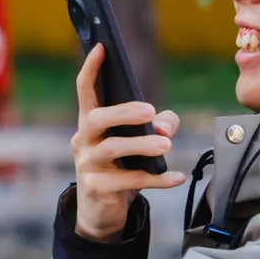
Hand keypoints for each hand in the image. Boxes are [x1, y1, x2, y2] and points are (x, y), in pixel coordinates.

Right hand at [71, 45, 185, 241]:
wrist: (101, 211)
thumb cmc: (119, 168)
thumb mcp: (136, 144)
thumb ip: (156, 127)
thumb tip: (165, 126)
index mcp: (90, 123)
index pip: (85, 90)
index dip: (92, 68)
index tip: (102, 47)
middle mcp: (84, 141)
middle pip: (97, 118)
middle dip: (123, 112)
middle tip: (150, 111)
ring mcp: (87, 165)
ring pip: (112, 149)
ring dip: (141, 145)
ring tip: (167, 146)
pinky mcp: (97, 189)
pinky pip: (129, 181)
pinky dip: (157, 179)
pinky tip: (176, 177)